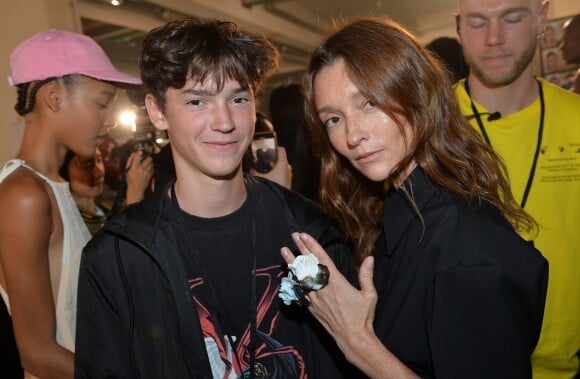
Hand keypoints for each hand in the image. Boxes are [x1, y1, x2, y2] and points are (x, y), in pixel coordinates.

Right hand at [124, 150, 153, 203]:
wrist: (135, 188)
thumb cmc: (130, 179)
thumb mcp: (127, 170)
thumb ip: (129, 161)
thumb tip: (133, 154)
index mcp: (134, 167)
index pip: (137, 156)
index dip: (139, 152)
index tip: (140, 151)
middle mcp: (141, 168)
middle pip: (148, 159)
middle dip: (148, 157)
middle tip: (147, 158)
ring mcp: (146, 172)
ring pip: (152, 164)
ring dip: (150, 162)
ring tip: (148, 163)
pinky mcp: (150, 175)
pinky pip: (153, 169)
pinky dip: (152, 168)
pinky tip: (149, 168)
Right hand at [250, 146, 292, 188]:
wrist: (278, 204)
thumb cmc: (271, 188)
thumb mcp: (258, 177)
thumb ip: (253, 169)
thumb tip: (249, 165)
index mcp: (283, 164)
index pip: (280, 149)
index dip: (272, 148)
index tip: (266, 150)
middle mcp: (288, 169)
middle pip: (280, 158)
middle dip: (272, 159)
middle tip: (263, 161)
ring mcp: (289, 176)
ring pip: (281, 167)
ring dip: (274, 168)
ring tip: (266, 171)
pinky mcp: (288, 183)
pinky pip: (282, 174)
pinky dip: (276, 174)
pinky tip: (269, 178)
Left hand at [281, 233, 417, 378]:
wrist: (352, 338)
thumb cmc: (362, 317)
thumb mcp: (369, 295)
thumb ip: (366, 275)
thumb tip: (369, 258)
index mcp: (337, 282)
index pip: (322, 259)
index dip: (312, 245)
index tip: (304, 235)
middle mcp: (323, 289)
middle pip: (309, 265)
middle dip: (300, 249)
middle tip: (293, 236)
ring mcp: (315, 299)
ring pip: (301, 277)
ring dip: (292, 263)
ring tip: (284, 252)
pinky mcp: (312, 308)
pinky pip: (300, 292)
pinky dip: (294, 281)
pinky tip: (289, 275)